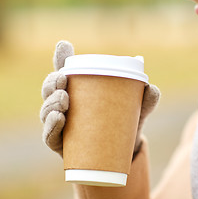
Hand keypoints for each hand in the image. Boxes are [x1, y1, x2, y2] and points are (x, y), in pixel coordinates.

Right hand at [40, 41, 159, 156]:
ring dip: (51, 103)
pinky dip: (51, 127)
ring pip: (47, 111)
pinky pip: (50, 136)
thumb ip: (145, 100)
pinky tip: (58, 118)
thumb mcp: (136, 110)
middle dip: (52, 82)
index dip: (61, 58)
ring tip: (63, 100)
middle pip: (51, 89)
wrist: (122, 152)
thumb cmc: (125, 123)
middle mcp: (67, 105)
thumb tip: (151, 88)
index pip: (66, 72)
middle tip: (63, 80)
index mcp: (81, 91)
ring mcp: (62, 124)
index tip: (65, 46)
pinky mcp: (63, 145)